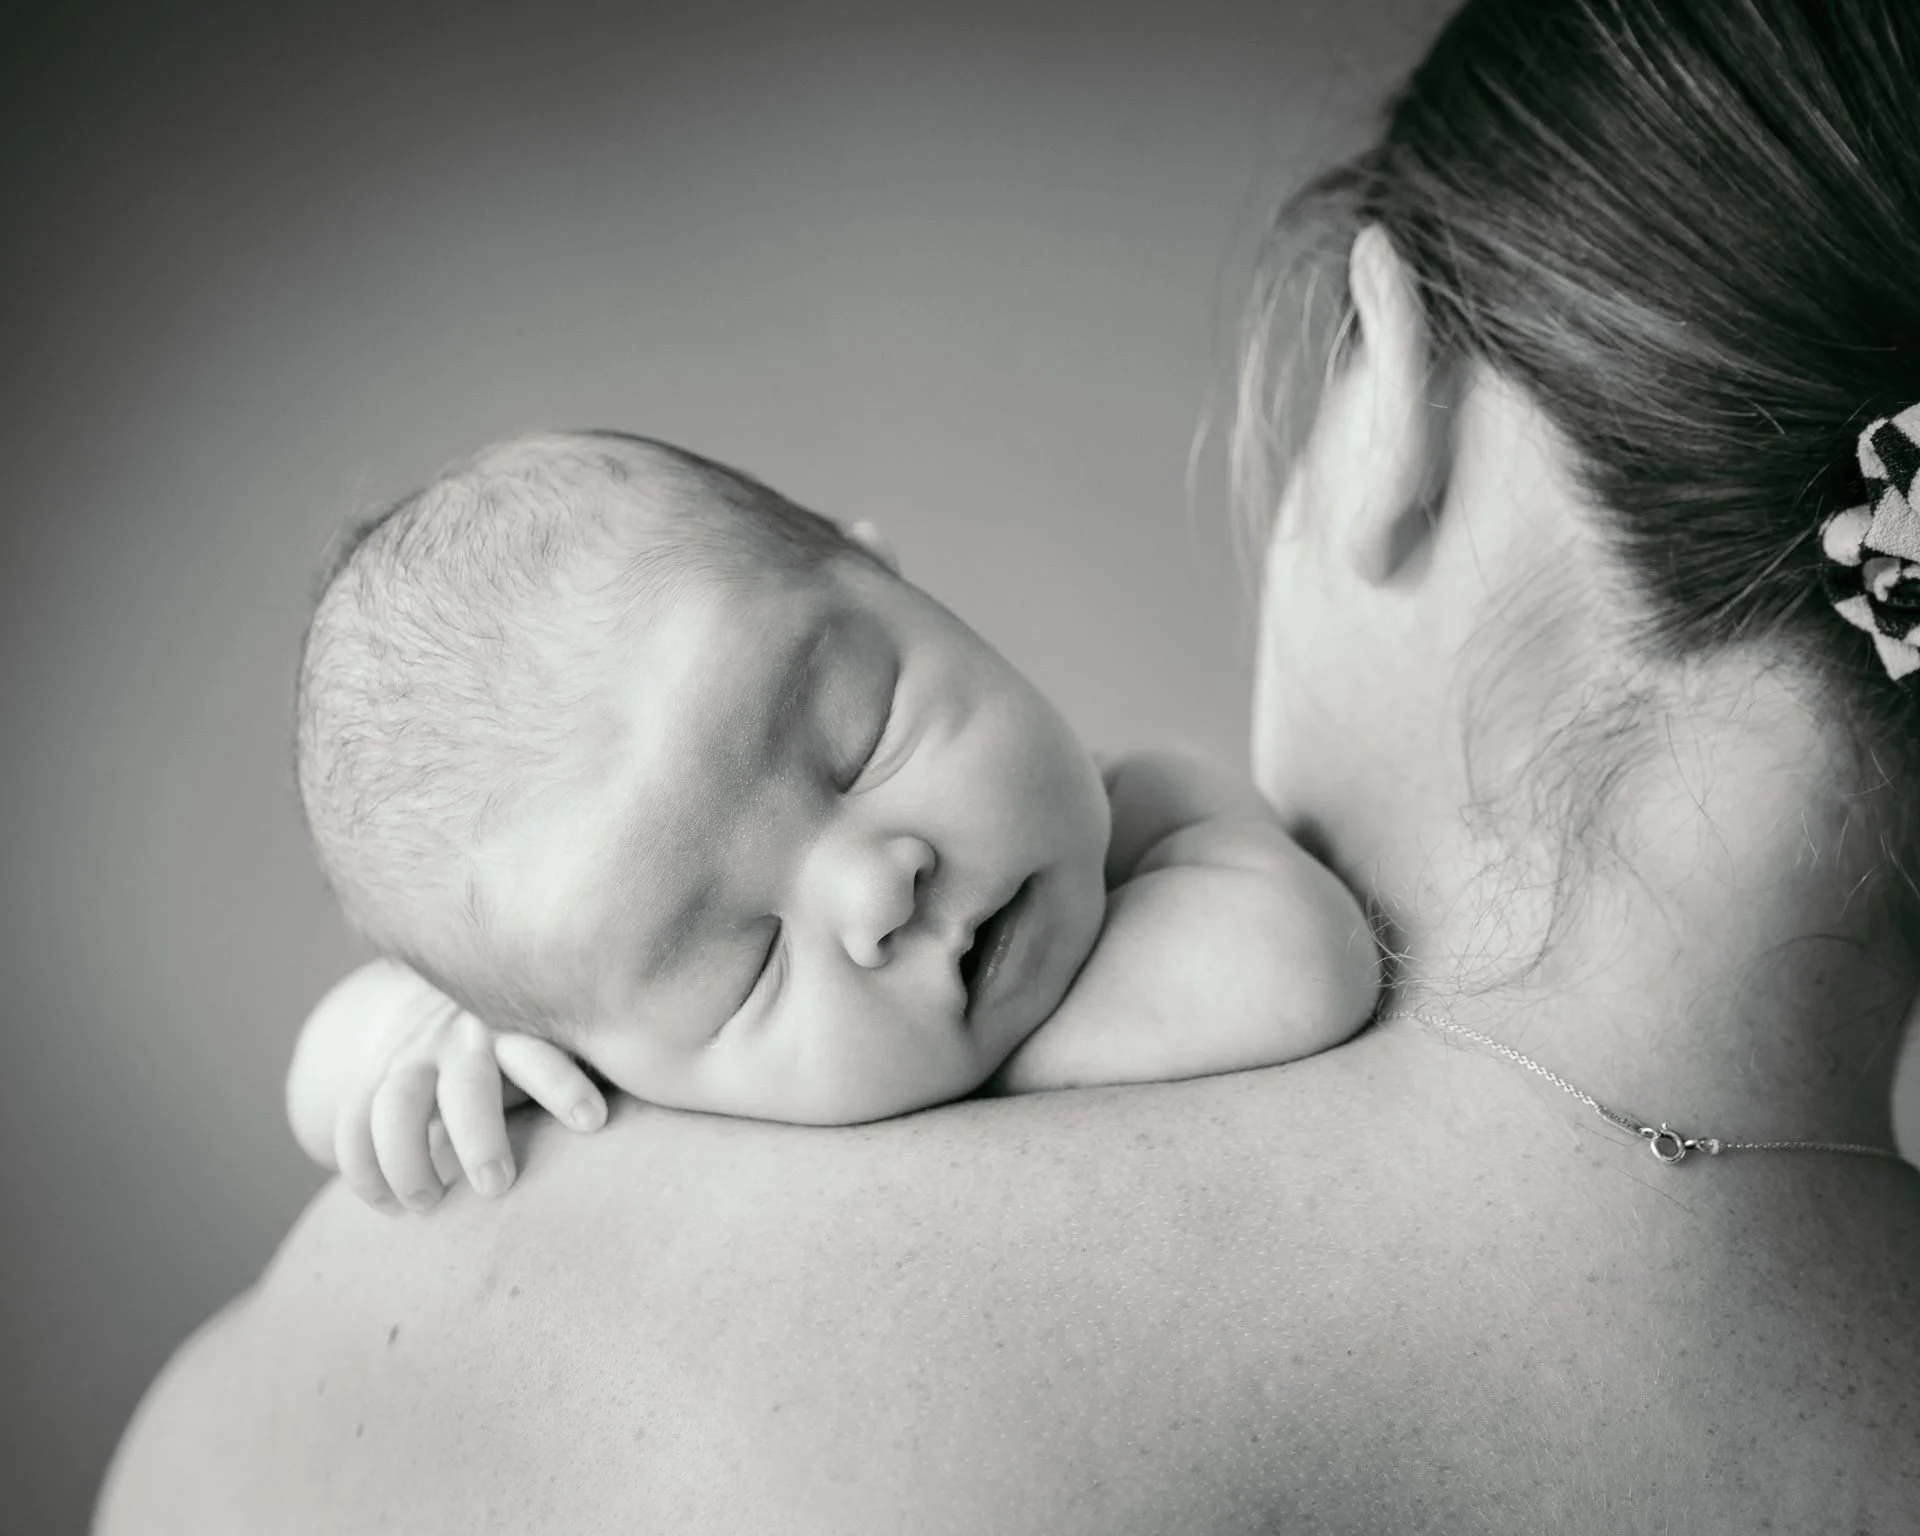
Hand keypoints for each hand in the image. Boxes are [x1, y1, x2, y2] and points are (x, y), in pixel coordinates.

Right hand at [332, 980, 606, 1214]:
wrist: (443, 1005)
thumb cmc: (540, 1048)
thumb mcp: (578, 1041)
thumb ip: (624, 1060)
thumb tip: (720, 1084)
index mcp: (520, 1026)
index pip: (539, 1046)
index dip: (564, 1080)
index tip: (595, 1123)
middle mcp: (463, 1037)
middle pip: (464, 1079)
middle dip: (480, 1132)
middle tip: (498, 1187)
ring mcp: (412, 1058)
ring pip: (392, 1101)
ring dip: (406, 1156)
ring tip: (428, 1206)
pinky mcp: (372, 1081)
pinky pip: (350, 1122)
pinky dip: (361, 1167)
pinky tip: (384, 1206)